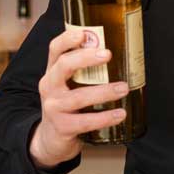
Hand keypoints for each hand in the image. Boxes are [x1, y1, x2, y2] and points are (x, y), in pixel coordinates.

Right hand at [28, 27, 128, 167]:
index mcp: (53, 72)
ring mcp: (54, 107)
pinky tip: (120, 114)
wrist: (51, 139)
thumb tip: (119, 51)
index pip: (55, 49)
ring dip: (104, 92)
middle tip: (108, 55)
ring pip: (78, 97)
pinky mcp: (62, 127)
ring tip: (124, 88)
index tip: (83, 34)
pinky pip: (85, 121)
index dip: (67, 39)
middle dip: (86, 58)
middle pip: (63, 66)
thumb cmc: (67, 106)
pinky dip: (105, 118)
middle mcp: (49, 86)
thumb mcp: (68, 85)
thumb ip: (85, 70)